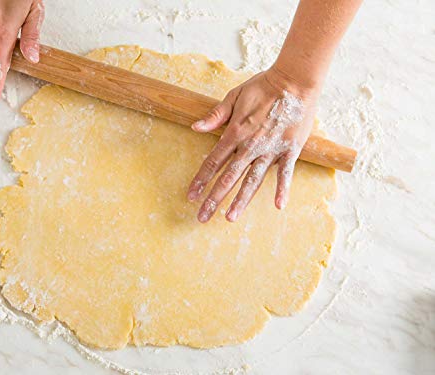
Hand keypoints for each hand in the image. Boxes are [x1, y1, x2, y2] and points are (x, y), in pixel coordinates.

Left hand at [187, 67, 319, 222]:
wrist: (295, 80)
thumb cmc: (263, 86)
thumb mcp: (234, 96)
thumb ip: (215, 115)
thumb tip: (195, 128)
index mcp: (235, 133)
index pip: (212, 161)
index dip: (200, 180)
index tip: (191, 196)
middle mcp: (250, 146)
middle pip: (228, 177)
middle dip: (213, 198)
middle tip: (202, 217)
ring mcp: (271, 150)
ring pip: (253, 180)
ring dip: (241, 201)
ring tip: (229, 218)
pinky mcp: (290, 150)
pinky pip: (285, 173)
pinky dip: (282, 189)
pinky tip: (278, 206)